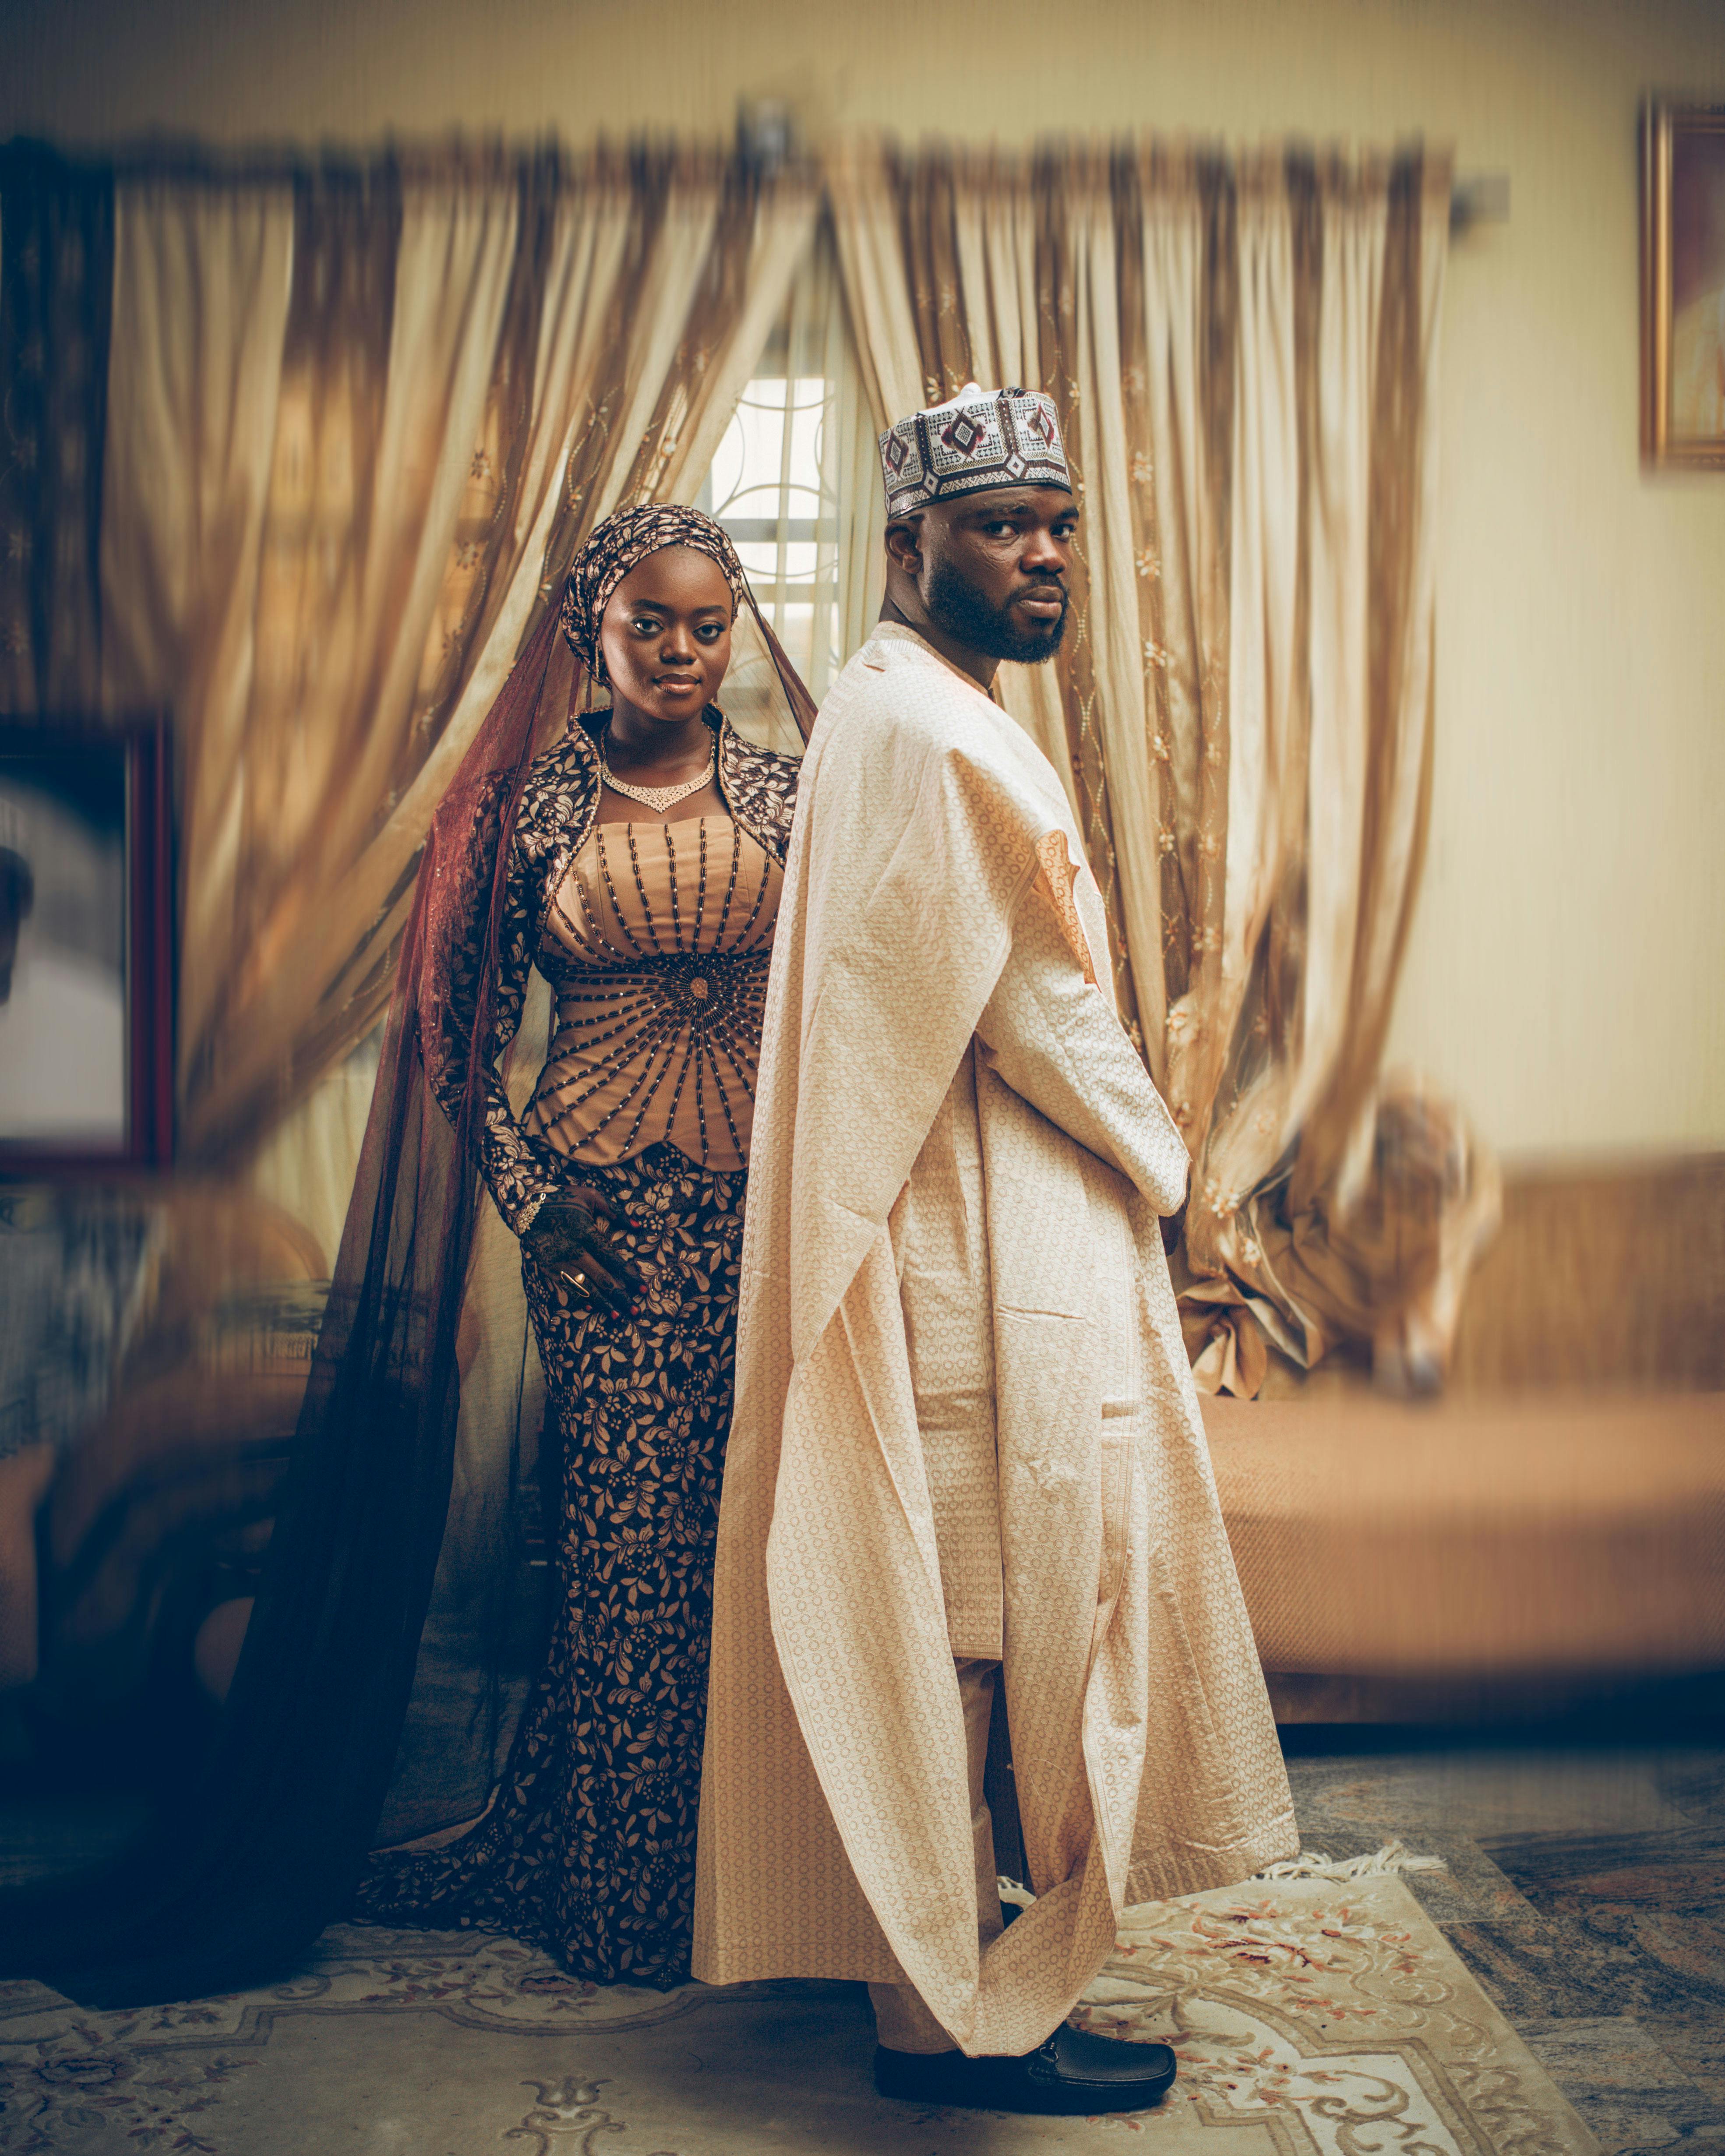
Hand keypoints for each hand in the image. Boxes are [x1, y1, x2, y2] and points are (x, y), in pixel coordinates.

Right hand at [521, 1185, 636, 1308]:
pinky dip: (578, 1298)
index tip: (644, 1287)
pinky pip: (566, 1287)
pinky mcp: (547, 1268)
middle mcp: (573, 1250)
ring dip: (601, 1303)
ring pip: (584, 1287)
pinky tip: (591, 1309)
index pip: (612, 1259)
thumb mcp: (590, 1197)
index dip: (629, 1275)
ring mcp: (559, 1261)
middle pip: (600, 1277)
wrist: (527, 1205)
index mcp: (585, 1232)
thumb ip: (614, 1211)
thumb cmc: (564, 1199)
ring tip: (617, 1317)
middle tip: (635, 1310)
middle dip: (619, 1295)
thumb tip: (637, 1226)